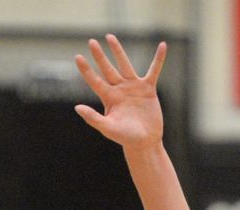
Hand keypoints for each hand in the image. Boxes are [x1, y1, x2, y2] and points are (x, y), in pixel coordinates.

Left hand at [74, 35, 165, 151]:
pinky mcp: (148, 89)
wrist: (144, 141)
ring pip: (125, 64)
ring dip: (118, 51)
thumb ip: (93, 118)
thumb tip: (77, 107)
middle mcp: (119, 90)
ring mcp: (133, 87)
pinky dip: (158, 59)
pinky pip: (154, 70)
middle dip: (99, 56)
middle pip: (107, 69)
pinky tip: (162, 46)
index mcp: (108, 98)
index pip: (95, 81)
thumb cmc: (124, 137)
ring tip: (110, 37)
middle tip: (91, 41)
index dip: (86, 70)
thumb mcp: (107, 128)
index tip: (77, 57)